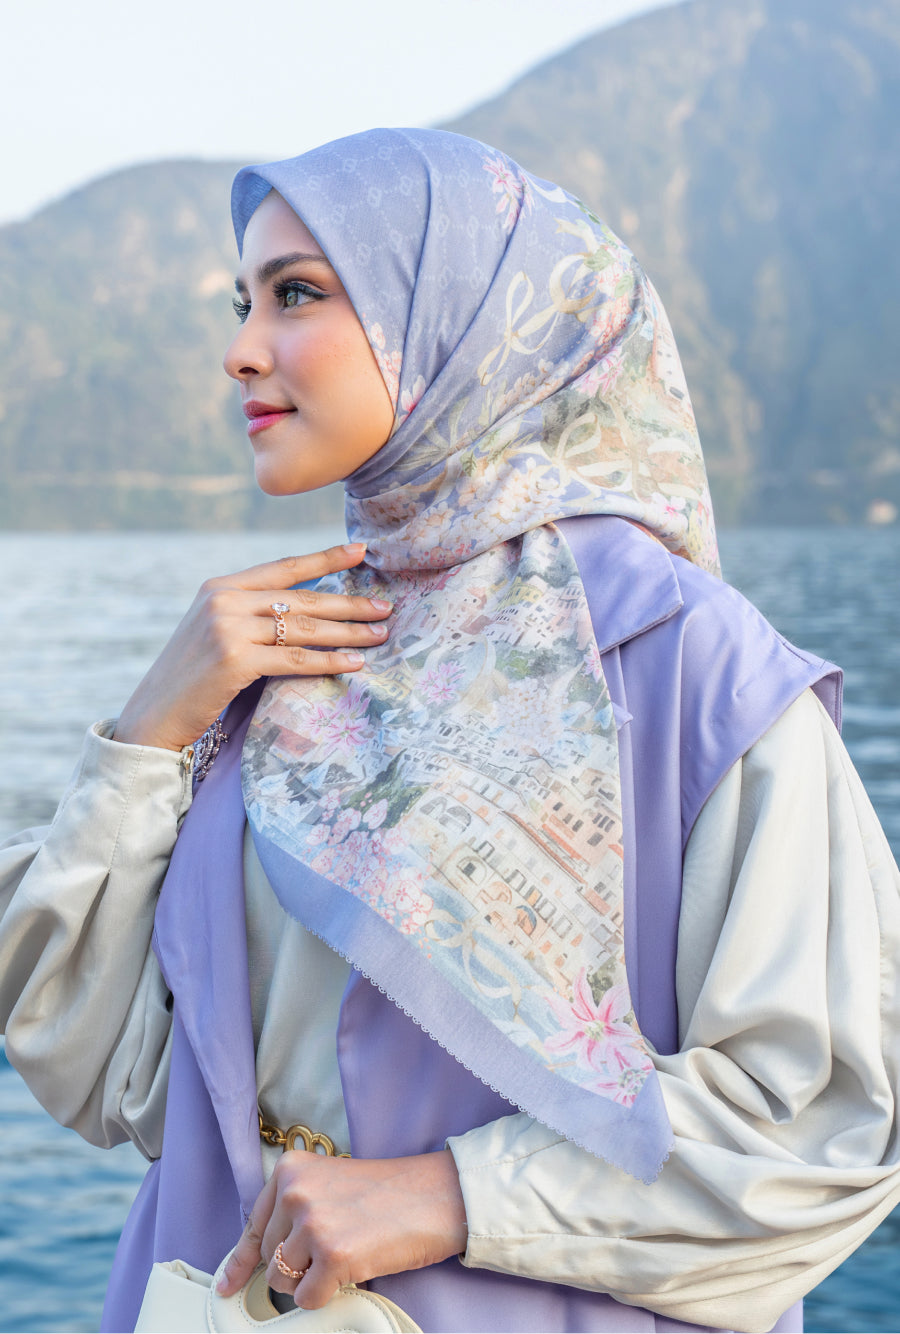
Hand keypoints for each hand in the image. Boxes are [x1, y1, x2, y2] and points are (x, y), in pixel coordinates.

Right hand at [113, 543, 390, 751]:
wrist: (154, 713)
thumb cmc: (192, 677)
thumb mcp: (214, 631)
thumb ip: (249, 613)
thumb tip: (305, 609)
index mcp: (220, 586)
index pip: (283, 567)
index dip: (325, 558)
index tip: (361, 551)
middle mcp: (224, 600)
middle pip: (301, 598)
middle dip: (348, 602)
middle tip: (385, 606)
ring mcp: (228, 628)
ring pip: (303, 627)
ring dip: (347, 631)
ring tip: (379, 633)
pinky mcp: (235, 660)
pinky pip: (295, 658)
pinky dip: (329, 660)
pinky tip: (355, 663)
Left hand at [216, 1149, 467, 1309]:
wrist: (436, 1196)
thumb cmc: (389, 1192)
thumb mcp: (330, 1185)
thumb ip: (295, 1210)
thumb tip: (259, 1261)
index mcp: (291, 1170)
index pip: (253, 1226)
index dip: (242, 1261)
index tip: (227, 1285)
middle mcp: (295, 1192)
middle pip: (270, 1257)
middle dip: (296, 1265)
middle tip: (334, 1249)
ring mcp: (312, 1223)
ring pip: (284, 1280)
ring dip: (311, 1280)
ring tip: (346, 1254)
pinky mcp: (332, 1255)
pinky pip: (307, 1299)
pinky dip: (326, 1295)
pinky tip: (352, 1270)